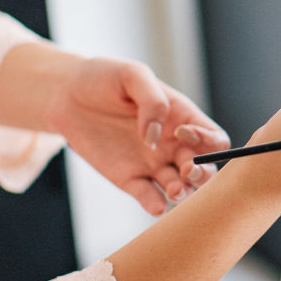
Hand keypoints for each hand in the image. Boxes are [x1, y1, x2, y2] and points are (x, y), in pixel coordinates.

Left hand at [46, 58, 228, 215]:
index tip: (180, 132)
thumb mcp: (133, 75)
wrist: (66, 94)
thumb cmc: (104, 78)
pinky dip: (155, 204)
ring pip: (181, 187)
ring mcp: (152, 164)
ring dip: (182, 192)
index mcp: (182, 118)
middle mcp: (173, 145)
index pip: (214, 138)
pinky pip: (149, 197)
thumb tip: (154, 137)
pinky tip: (155, 205)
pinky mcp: (129, 178)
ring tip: (173, 190)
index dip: (207, 141)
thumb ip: (152, 101)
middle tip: (187, 171)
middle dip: (203, 173)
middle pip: (205, 168)